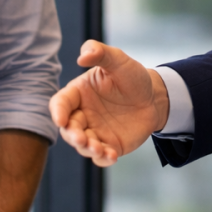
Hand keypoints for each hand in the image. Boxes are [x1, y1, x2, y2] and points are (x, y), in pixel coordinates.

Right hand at [49, 40, 169, 166]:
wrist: (154, 98)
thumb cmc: (132, 77)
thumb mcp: (118, 60)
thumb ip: (100, 53)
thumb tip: (81, 57)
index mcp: (79, 93)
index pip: (61, 103)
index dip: (58, 112)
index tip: (61, 119)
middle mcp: (83, 114)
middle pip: (68, 128)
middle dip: (73, 135)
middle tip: (82, 139)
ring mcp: (95, 132)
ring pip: (83, 145)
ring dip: (87, 149)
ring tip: (99, 149)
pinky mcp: (109, 145)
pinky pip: (101, 156)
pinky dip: (103, 158)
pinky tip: (111, 156)